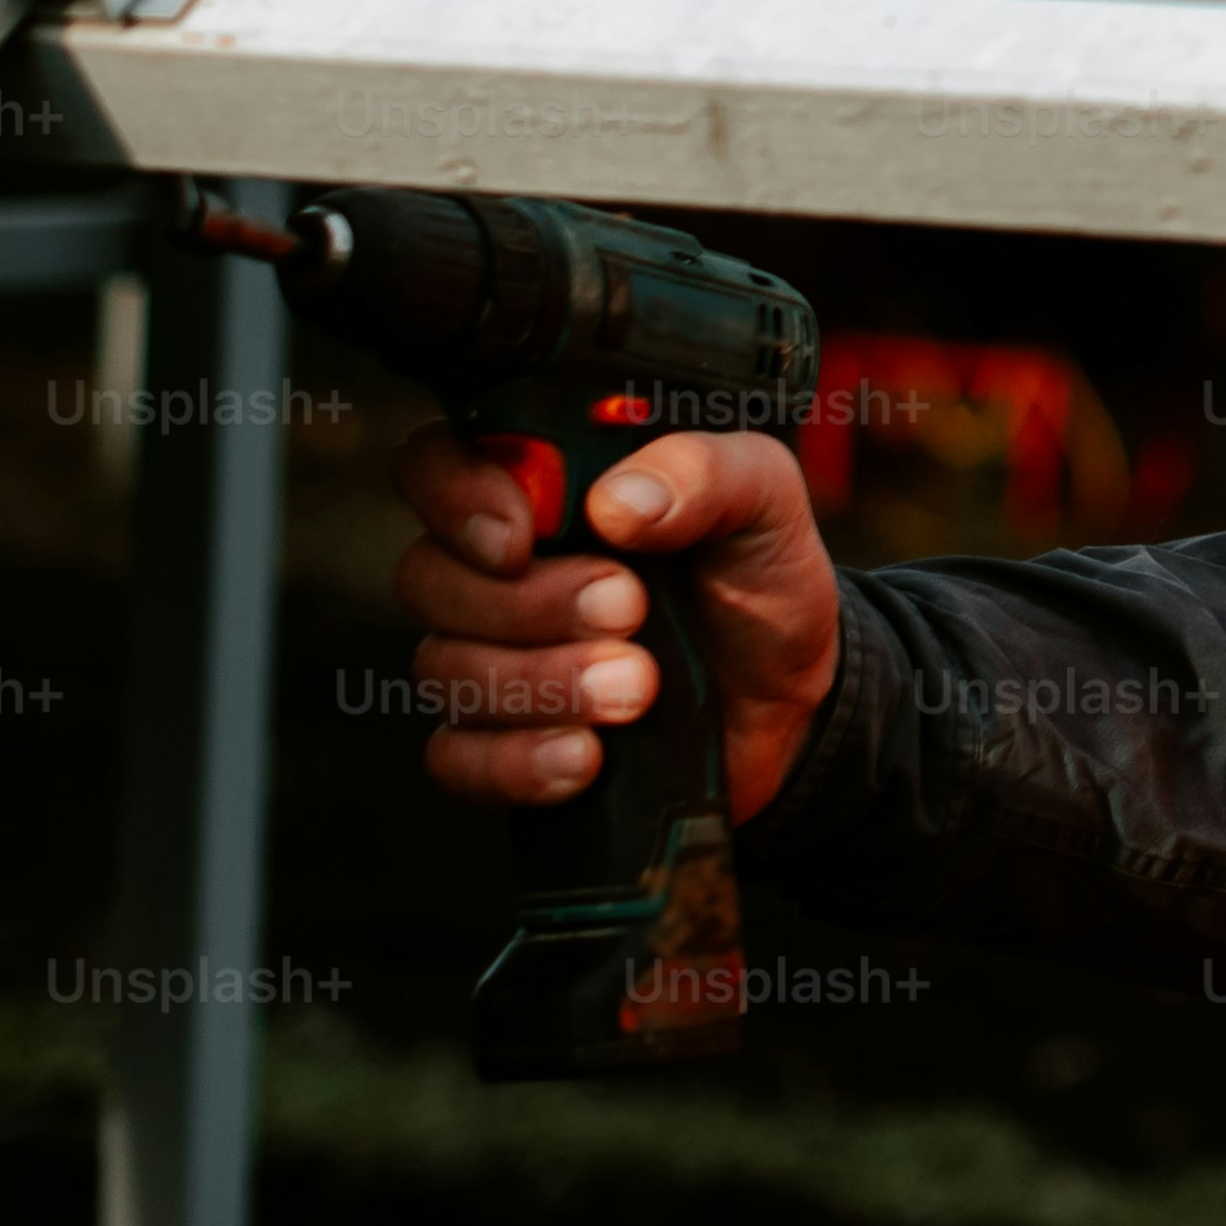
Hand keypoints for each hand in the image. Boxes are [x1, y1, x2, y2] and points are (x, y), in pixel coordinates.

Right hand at [389, 424, 839, 825]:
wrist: (794, 701)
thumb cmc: (759, 583)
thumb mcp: (762, 500)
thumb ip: (704, 472)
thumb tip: (618, 499)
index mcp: (549, 489)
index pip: (438, 465)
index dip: (455, 495)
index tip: (522, 532)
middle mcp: (501, 571)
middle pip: (430, 576)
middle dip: (530, 602)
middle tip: (629, 608)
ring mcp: (492, 660)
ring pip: (446, 668)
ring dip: (544, 683)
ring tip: (638, 688)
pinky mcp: (501, 744)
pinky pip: (457, 757)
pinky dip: (517, 761)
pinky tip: (585, 756)